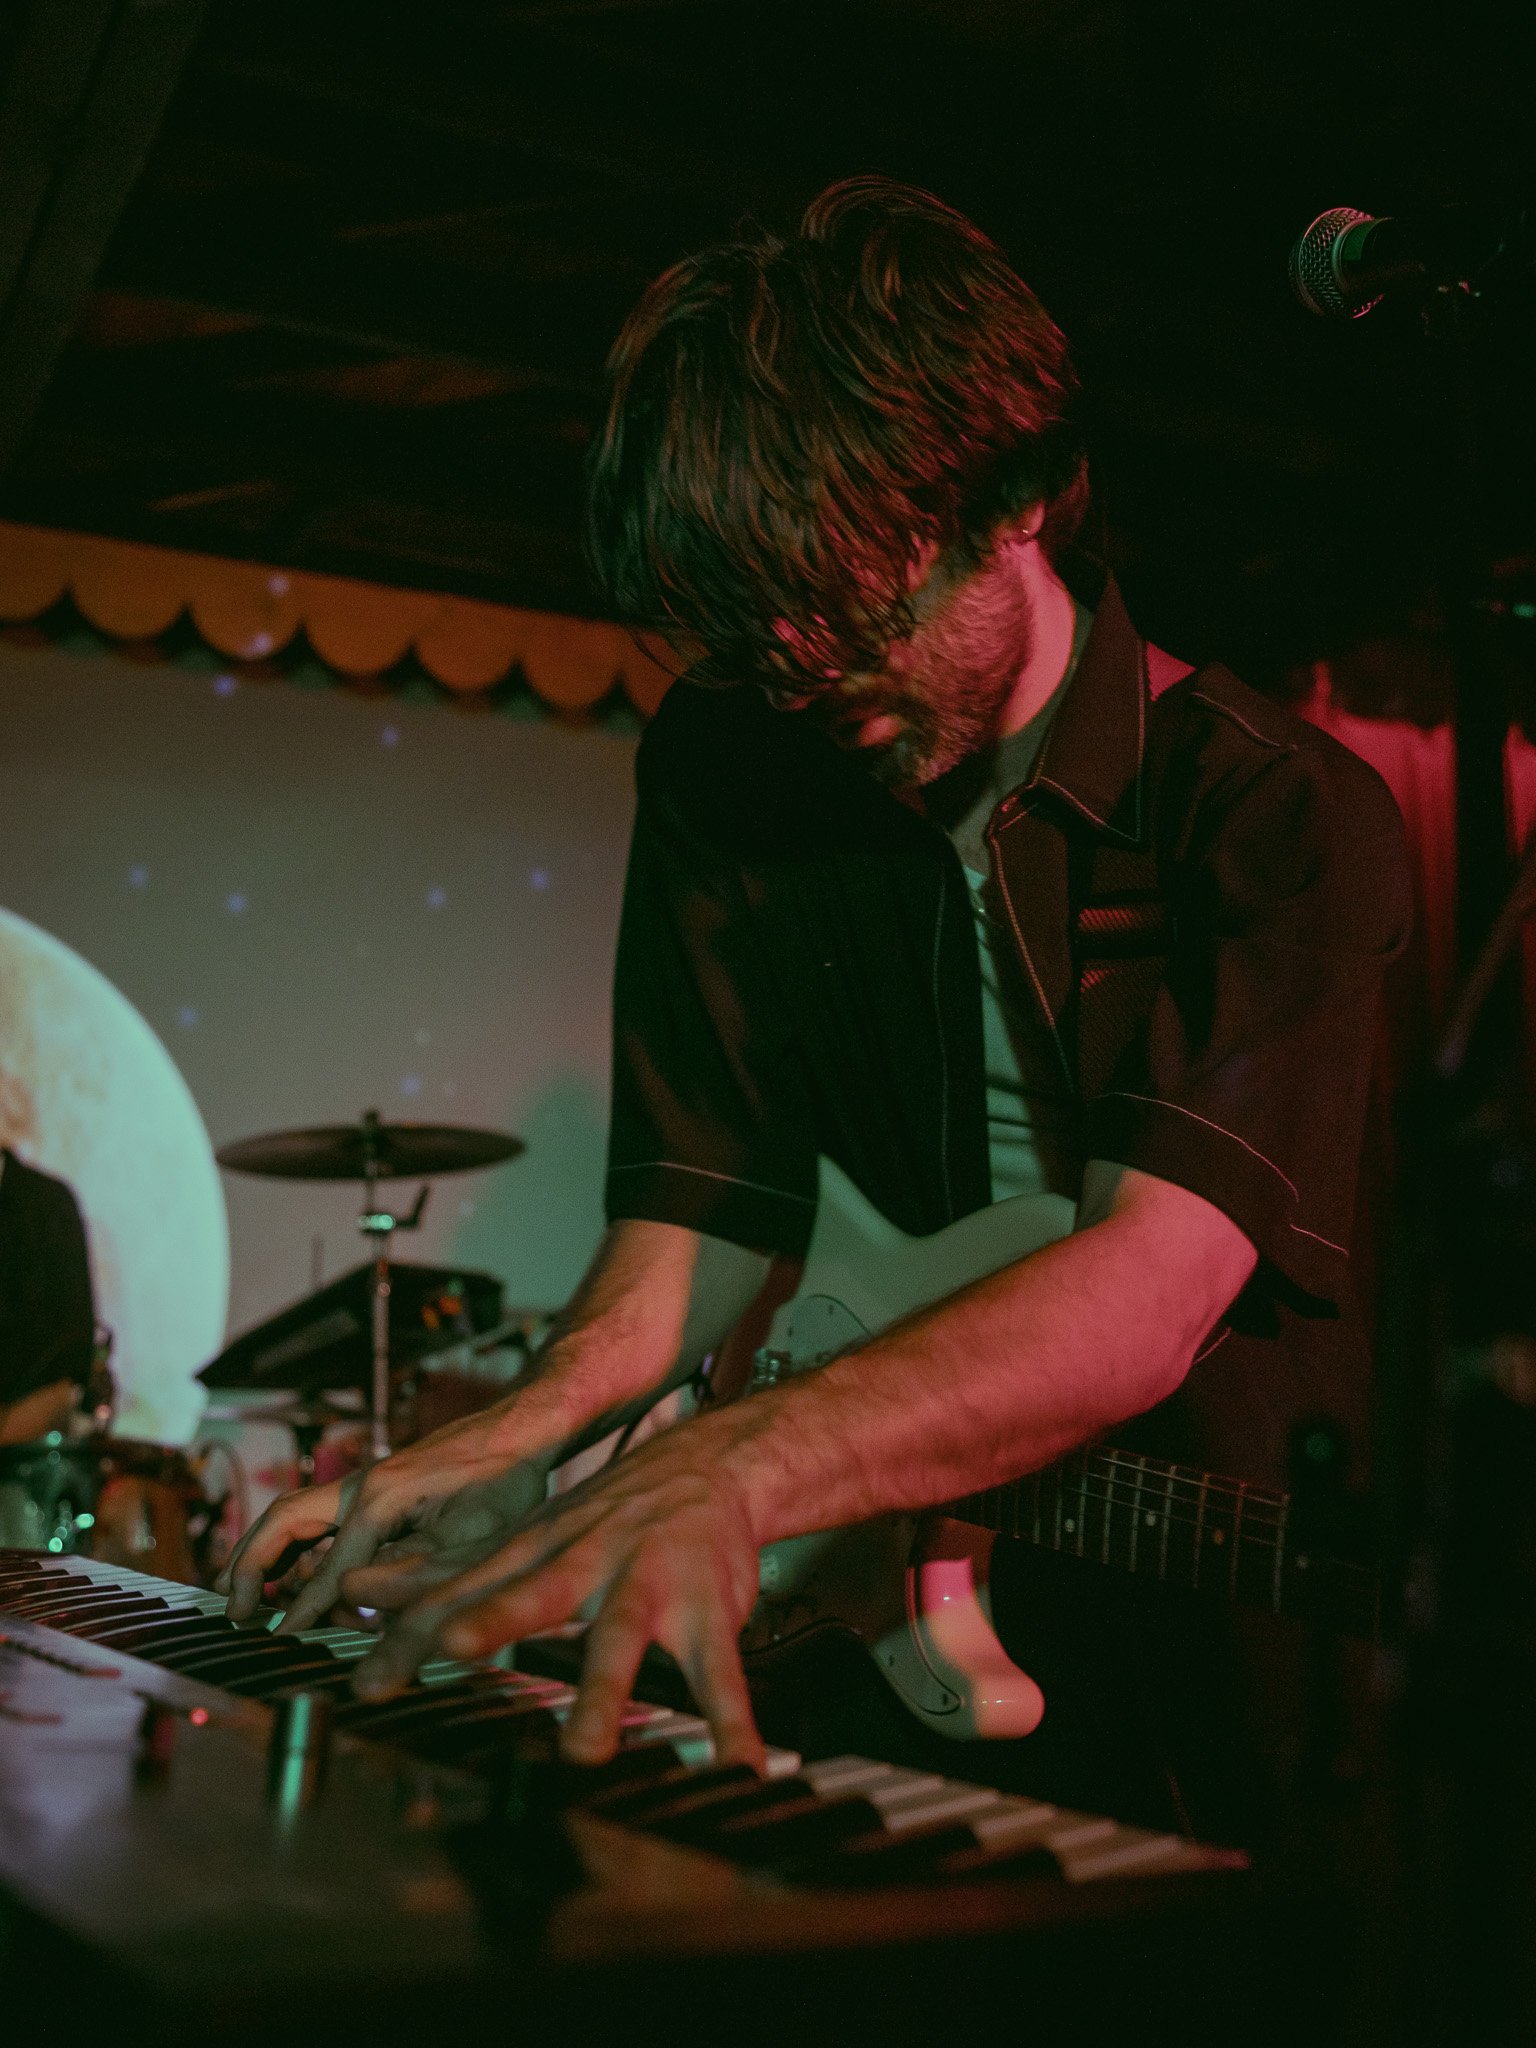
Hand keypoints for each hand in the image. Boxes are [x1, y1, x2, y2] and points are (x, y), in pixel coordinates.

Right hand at [216, 1405, 544, 1629]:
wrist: (519, 1432)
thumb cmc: (503, 1483)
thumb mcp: (470, 1534)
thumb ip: (412, 1569)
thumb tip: (355, 1598)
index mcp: (380, 1499)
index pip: (326, 1567)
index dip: (302, 1610)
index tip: (277, 1642)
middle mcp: (361, 1484)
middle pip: (283, 1520)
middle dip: (251, 1564)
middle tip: (233, 1610)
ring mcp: (365, 1481)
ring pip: (292, 1512)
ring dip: (263, 1550)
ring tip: (241, 1594)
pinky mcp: (374, 1486)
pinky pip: (316, 1514)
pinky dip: (291, 1543)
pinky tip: (290, 1574)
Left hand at [346, 1411, 768, 1772]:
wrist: (708, 1464)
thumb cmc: (603, 1515)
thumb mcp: (524, 1534)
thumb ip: (448, 1570)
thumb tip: (360, 1586)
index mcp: (535, 1553)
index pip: (464, 1589)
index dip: (414, 1629)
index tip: (364, 1679)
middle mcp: (586, 1562)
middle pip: (533, 1591)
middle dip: (493, 1618)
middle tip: (449, 1650)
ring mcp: (649, 1585)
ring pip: (622, 1636)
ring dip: (602, 1691)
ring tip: (584, 1753)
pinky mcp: (709, 1612)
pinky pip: (719, 1674)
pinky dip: (728, 1723)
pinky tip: (735, 1768)